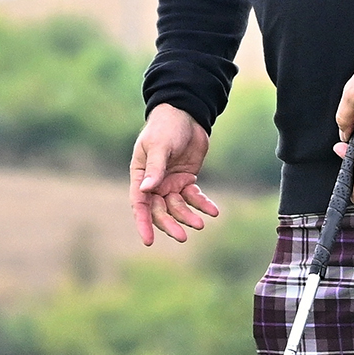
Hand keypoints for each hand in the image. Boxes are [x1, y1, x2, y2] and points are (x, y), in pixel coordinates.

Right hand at [130, 103, 218, 245]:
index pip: (140, 204)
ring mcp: (171, 183)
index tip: (148, 241)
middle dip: (170, 224)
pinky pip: (194, 197)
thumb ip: (155, 168)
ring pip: (178, 206)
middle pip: (160, 210)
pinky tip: (213, 211)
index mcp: (141, 176)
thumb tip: (146, 190)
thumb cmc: (165, 127)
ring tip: (201, 223)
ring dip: (188, 216)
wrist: (186, 114)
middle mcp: (154, 183)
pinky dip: (203, 204)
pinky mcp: (187, 180)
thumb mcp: (159, 146)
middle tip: (182, 236)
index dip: (143, 223)